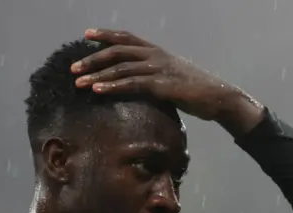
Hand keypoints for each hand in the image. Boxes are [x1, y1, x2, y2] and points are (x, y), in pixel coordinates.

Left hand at [71, 29, 262, 125]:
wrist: (218, 98)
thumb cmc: (195, 90)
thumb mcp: (171, 78)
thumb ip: (153, 76)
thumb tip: (137, 85)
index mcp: (157, 51)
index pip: (127, 38)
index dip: (106, 35)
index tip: (87, 34)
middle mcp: (155, 55)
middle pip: (118, 51)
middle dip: (93, 59)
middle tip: (74, 68)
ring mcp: (158, 69)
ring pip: (121, 68)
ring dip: (97, 75)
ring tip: (79, 82)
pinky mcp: (161, 85)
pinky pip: (132, 84)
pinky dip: (113, 87)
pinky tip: (98, 90)